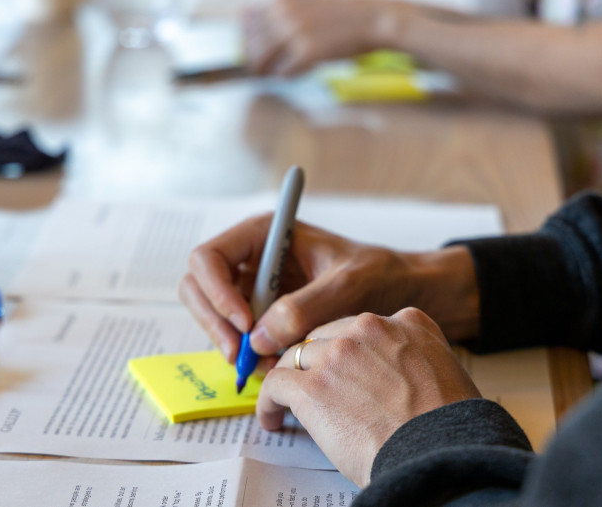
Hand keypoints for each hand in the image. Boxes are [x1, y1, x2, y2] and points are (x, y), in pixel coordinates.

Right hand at [179, 214, 479, 366]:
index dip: (215, 291)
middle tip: (241, 358)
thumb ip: (306, 307)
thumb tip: (260, 337)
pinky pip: (238, 339)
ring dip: (232, 345)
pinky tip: (277, 366)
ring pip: (213, 318)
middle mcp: (251, 260)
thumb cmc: (380, 275)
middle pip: (198, 289)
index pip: (208, 258)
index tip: (244, 324)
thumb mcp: (349, 285)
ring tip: (269, 366)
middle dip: (214, 324)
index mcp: (265, 235)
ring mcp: (253, 290)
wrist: (403, 294)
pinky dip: (250, 356)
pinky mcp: (262, 318)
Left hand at [243, 0, 408, 74]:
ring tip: (278, 74)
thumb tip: (242, 12)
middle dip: (256, 61)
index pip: (247, 25)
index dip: (249, 43)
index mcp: (281, 0)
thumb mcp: (304, 4)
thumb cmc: (339, 16)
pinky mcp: (307, 52)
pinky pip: (284, 73)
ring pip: (262, 60)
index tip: (257, 53)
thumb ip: (274, 10)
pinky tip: (299, 72)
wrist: (371, 20)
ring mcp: (295, 33)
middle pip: (252, 46)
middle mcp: (284, 14)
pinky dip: (288, 77)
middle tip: (265, 71)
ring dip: (267, 72)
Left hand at [257, 308, 481, 486]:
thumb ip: (417, 359)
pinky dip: (269, 401)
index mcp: (407, 322)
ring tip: (286, 403)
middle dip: (318, 362)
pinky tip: (272, 417)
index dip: (349, 350)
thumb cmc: (450, 427)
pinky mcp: (312, 386)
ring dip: (292, 380)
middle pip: (326, 336)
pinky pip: (276, 384)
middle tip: (314, 386)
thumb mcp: (447, 371)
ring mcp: (338, 355)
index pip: (362, 327)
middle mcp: (370, 328)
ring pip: (297, 356)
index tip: (343, 367)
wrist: (440, 453)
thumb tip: (396, 377)